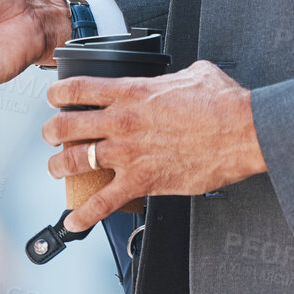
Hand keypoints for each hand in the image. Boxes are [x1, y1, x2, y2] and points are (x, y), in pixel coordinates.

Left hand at [41, 59, 266, 231]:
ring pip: (74, 161)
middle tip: (50, 136)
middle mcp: (122, 121)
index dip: (57, 93)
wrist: (243, 132)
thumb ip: (173, 76)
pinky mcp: (142, 182)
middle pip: (65, 126)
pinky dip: (84, 215)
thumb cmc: (223, 104)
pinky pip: (103, 203)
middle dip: (51, 132)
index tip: (53, 99)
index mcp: (131, 92)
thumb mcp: (194, 72)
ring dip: (59, 168)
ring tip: (56, 170)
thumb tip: (176, 77)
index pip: (78, 88)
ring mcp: (128, 153)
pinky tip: (73, 220)